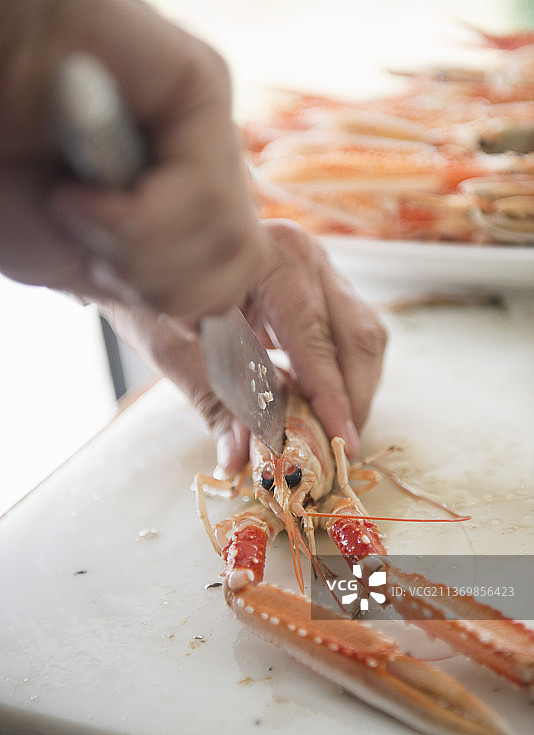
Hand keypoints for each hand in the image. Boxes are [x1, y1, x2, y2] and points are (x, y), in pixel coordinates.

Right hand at [0, 0, 264, 316]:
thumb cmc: (3, 168)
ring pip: (231, 239)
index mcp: (186, 207)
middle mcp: (206, 168)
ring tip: (78, 206)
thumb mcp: (72, 263)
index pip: (229, 284)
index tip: (102, 267)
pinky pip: (206, 192)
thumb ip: (149, 289)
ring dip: (138, 248)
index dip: (171, 300)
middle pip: (239, 266)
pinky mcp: (200, 87)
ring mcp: (208, 130)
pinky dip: (135, 215)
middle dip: (155, 283)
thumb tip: (205, 316)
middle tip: (91, 238)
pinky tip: (83, 189)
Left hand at [100, 220, 386, 473]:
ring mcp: (320, 267)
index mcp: (271, 261)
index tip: (342, 444)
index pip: (316, 340)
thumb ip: (215, 403)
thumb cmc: (154, 295)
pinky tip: (324, 405)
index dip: (332, 398)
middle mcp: (308, 257)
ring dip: (356, 389)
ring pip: (365, 335)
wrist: (148, 252)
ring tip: (333, 432)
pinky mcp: (322, 285)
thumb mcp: (176, 350)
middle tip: (341, 450)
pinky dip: (345, 374)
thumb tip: (238, 460)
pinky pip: (352, 334)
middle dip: (354, 400)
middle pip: (359, 336)